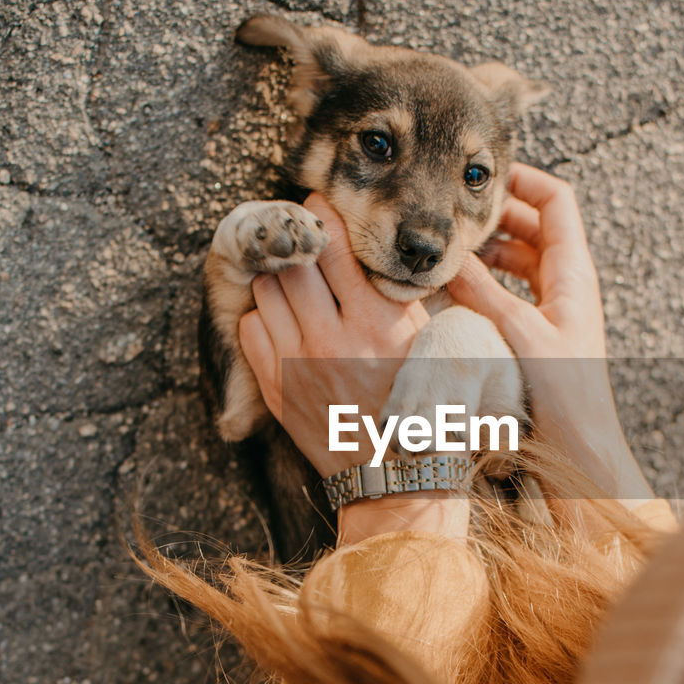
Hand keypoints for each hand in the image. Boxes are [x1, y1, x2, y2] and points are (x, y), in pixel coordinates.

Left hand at [238, 194, 469, 541]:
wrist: (400, 477)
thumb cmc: (427, 405)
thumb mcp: (433, 342)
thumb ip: (402, 291)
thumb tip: (379, 242)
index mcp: (380, 321)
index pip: (334, 243)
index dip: (323, 214)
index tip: (321, 206)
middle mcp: (335, 338)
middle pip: (293, 261)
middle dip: (298, 244)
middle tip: (304, 238)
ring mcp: (300, 365)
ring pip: (267, 290)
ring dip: (281, 280)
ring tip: (297, 284)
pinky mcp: (277, 389)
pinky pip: (250, 328)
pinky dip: (264, 318)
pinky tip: (286, 323)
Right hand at [447, 163, 652, 506]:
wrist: (581, 450)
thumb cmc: (565, 396)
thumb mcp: (518, 334)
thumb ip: (482, 291)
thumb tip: (447, 254)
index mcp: (573, 273)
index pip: (556, 201)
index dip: (523, 179)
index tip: (481, 176)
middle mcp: (566, 286)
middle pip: (533, 227)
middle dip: (494, 215)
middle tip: (452, 213)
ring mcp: (553, 310)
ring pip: (518, 260)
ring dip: (486, 251)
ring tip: (446, 250)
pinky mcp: (538, 335)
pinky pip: (510, 292)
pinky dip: (485, 283)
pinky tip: (454, 293)